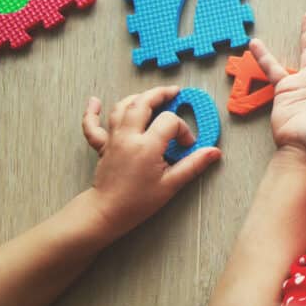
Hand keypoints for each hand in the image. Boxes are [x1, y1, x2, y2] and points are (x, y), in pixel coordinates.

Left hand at [81, 86, 220, 238]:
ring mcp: (113, 139)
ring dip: (137, 97)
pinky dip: (92, 112)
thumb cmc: (138, 202)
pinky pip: (92, 125)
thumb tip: (214, 152)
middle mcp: (128, 137)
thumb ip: (193, 165)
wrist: (107, 213)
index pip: (169, 122)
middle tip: (174, 92)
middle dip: (160, 94)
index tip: (186, 145)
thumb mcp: (171, 185)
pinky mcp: (102, 146)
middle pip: (142, 103)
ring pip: (121, 107)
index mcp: (146, 146)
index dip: (183, 130)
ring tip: (150, 96)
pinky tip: (94, 101)